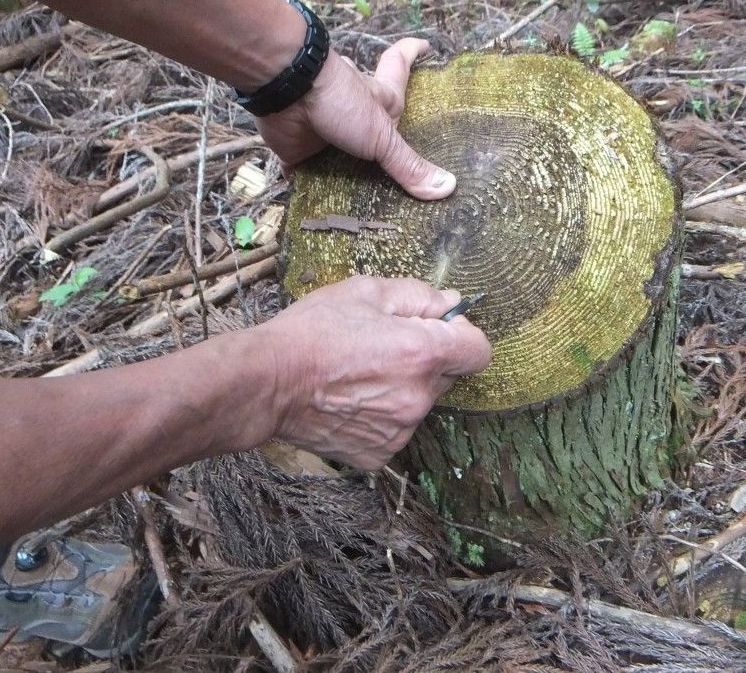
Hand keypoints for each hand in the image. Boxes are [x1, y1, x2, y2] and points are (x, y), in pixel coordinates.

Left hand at [255, 38, 455, 200]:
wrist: (286, 93)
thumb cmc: (340, 101)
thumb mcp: (382, 136)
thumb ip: (409, 165)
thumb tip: (448, 188)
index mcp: (379, 100)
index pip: (400, 65)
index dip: (412, 52)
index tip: (425, 44)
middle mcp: (353, 113)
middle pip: (370, 117)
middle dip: (380, 134)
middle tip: (395, 161)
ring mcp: (325, 130)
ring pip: (340, 151)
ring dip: (347, 171)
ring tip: (363, 204)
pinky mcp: (298, 150)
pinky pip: (306, 173)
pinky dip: (310, 186)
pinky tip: (316, 204)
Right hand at [256, 276, 490, 468]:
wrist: (267, 383)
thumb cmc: (311, 332)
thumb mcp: (366, 292)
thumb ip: (419, 296)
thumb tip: (452, 304)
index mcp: (422, 353)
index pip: (478, 351)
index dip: (460, 336)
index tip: (435, 330)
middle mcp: (419, 397)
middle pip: (446, 377)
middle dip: (425, 360)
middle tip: (381, 347)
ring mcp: (400, 430)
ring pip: (418, 404)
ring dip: (401, 389)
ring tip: (358, 375)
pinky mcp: (380, 453)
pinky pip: (395, 429)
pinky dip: (381, 416)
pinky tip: (350, 401)